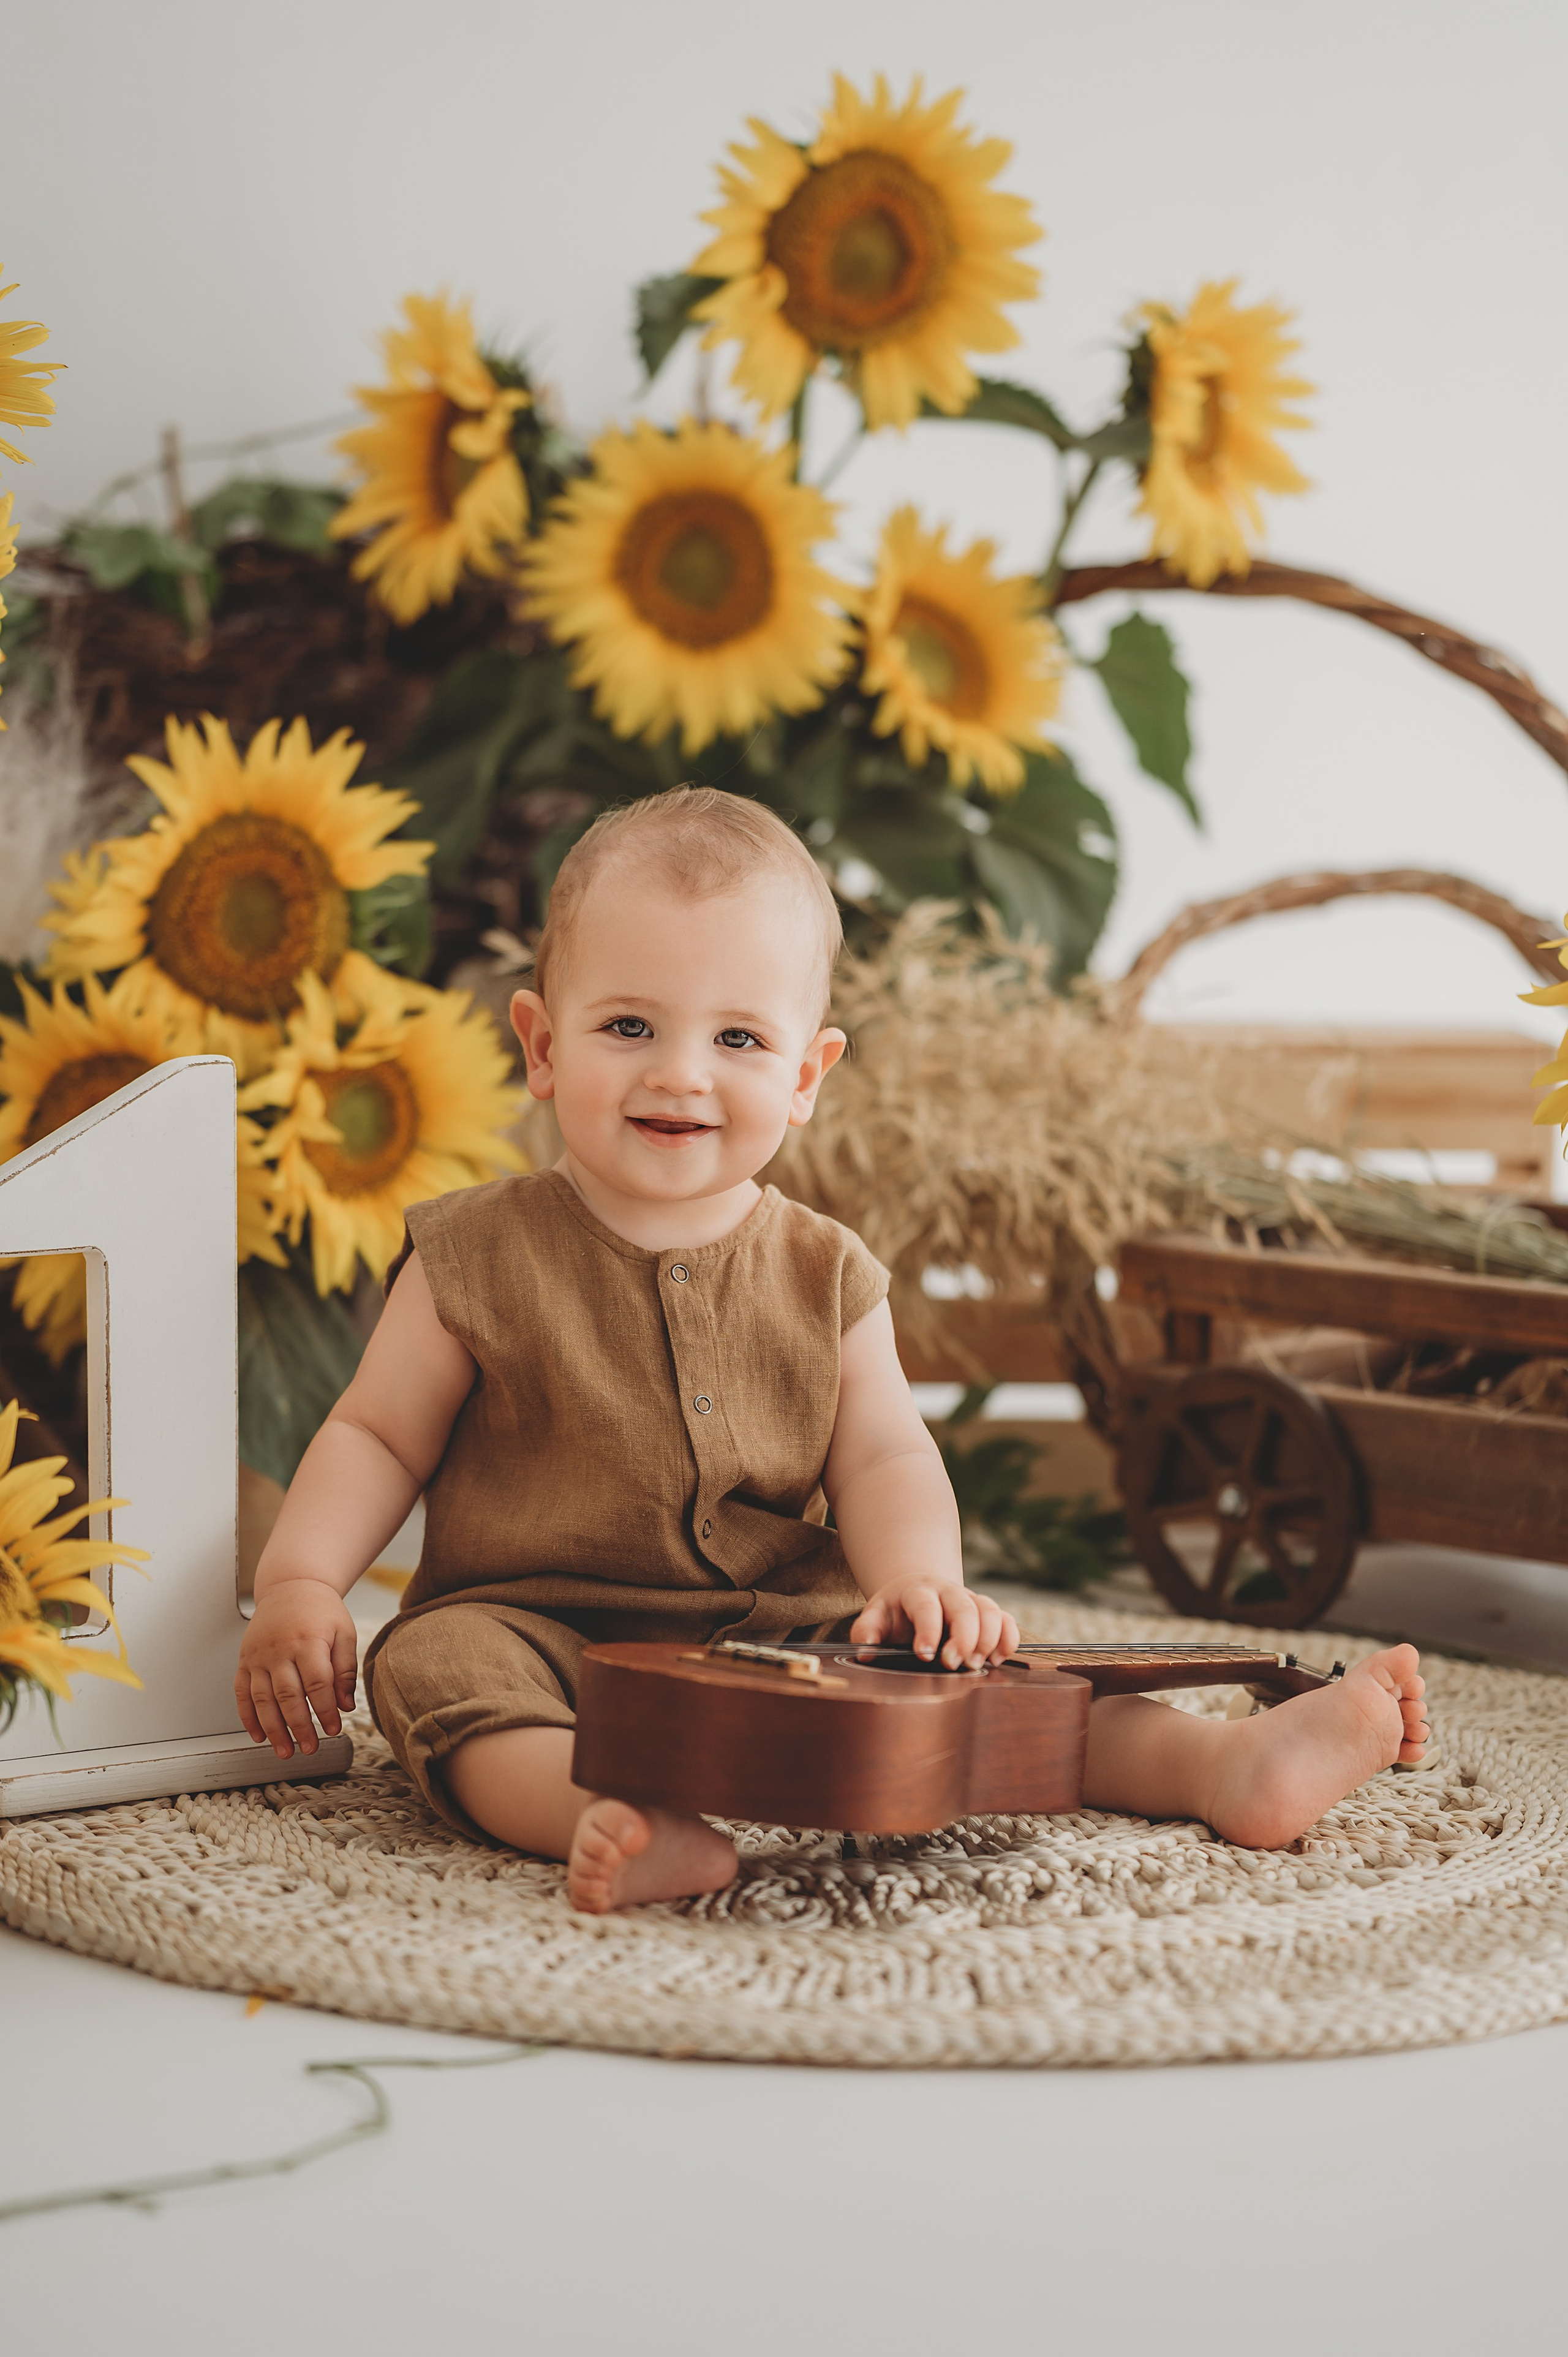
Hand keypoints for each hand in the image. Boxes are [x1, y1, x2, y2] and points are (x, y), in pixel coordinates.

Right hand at [236, 1579, 358, 1758]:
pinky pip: (242, 1693)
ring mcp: (258, 1656)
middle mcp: (279, 1649)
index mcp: (308, 1641)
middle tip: (309, 1748)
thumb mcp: (343, 1633)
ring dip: (273, 1729)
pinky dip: (248, 1717)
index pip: (317, 1684)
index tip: (334, 1729)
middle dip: (299, 1727)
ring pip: (262, 1699)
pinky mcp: (245, 1660)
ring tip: (285, 1751)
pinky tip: (258, 1735)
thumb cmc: (320, 1610)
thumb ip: (345, 1670)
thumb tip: (345, 1705)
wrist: (290, 1585)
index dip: (325, 1710)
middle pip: (288, 1695)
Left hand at [850, 1575, 1018, 1670]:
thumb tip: (864, 1652)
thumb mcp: (875, 1616)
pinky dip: (1008, 1639)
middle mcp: (948, 1591)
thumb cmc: (895, 1612)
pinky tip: (997, 1660)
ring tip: (976, 1665)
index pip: (926, 1606)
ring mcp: (971, 1600)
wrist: (917, 1592)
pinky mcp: (987, 1613)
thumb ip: (867, 1632)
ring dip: (988, 1639)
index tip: (925, 1655)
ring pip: (990, 1610)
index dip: (928, 1629)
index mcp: (917, 1591)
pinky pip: (1006, 1620)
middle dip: (964, 1637)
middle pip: (964, 1607)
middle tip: (954, 1664)